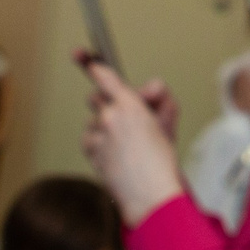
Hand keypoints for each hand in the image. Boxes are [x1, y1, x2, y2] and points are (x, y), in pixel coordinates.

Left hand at [81, 58, 183, 222]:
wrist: (149, 195)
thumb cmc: (160, 162)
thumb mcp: (167, 124)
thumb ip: (160, 98)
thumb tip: (150, 87)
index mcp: (130, 106)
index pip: (106, 77)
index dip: (92, 64)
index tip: (81, 55)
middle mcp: (109, 117)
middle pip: (96, 98)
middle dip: (106, 102)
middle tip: (123, 115)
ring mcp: (97, 135)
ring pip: (93, 121)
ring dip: (104, 127)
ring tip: (126, 145)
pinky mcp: (89, 151)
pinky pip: (89, 139)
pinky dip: (99, 144)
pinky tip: (115, 155)